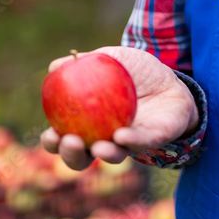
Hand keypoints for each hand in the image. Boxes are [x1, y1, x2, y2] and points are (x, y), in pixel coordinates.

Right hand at [40, 46, 199, 169]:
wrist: (168, 75)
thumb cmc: (132, 71)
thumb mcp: (108, 60)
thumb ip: (84, 63)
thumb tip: (54, 66)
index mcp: (88, 124)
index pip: (63, 139)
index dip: (53, 142)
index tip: (50, 134)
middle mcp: (105, 139)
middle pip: (82, 158)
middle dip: (72, 156)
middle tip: (71, 142)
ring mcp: (130, 142)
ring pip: (114, 156)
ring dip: (104, 154)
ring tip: (98, 147)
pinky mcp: (154, 138)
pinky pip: (142, 143)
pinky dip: (132, 141)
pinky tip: (122, 136)